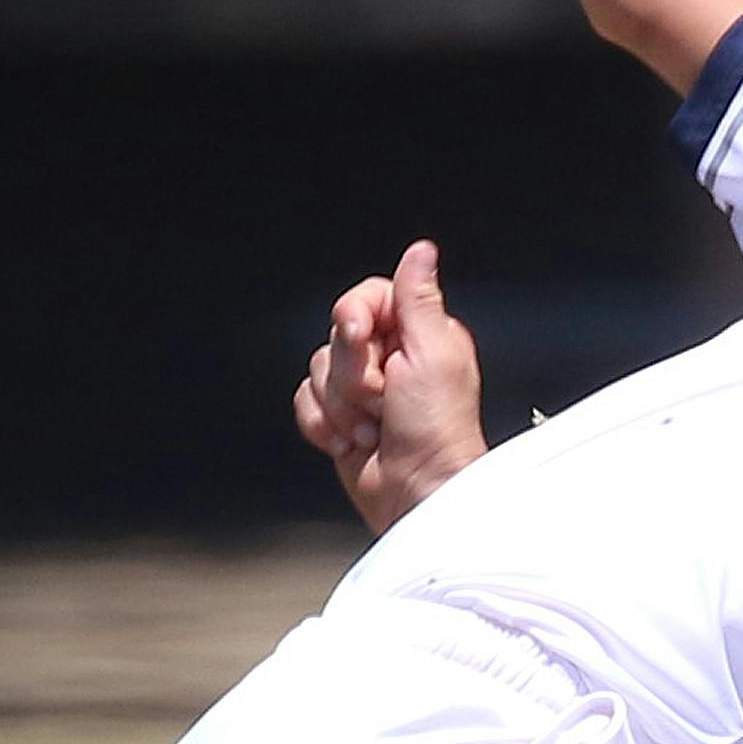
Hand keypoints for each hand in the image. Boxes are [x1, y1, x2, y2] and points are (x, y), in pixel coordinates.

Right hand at [295, 241, 489, 532]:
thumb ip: (419, 299)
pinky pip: (306, 402)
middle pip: (337, 337)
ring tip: (375, 427)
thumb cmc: (436, 430)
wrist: (417, 492)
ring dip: (343, 407)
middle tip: (383, 398)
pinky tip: (355, 442)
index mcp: (417, 334)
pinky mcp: (339, 418)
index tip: (363, 338)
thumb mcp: (434, 353)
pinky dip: (325, 426)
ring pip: (318, 371)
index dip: (356, 316)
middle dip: (354, 374)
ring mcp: (362, 390)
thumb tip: (421, 251)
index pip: (367, 297)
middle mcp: (389, 357)